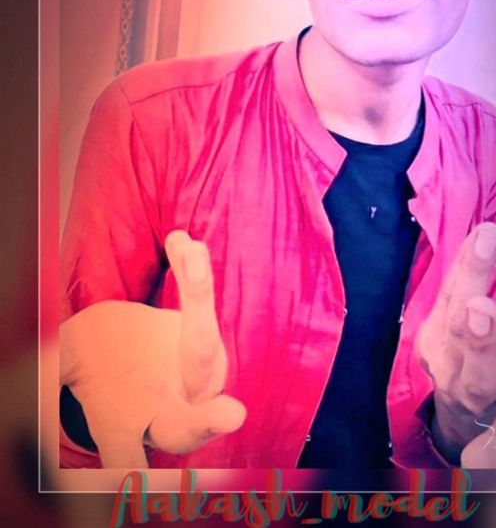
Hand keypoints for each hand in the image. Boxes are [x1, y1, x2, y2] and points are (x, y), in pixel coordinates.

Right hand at [60, 231, 245, 467]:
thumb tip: (28, 378)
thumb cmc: (93, 370)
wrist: (113, 340)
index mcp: (133, 430)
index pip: (130, 461)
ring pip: (200, 340)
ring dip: (196, 296)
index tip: (147, 490)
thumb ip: (54, 374)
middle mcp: (173, 406)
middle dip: (208, 421)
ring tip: (191, 255)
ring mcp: (194, 369)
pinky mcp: (203, 328)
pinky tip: (184, 241)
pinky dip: (191, 270)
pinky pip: (198, 298)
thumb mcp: (71, 371)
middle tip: (231, 414)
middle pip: (190, 419)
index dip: (137, 478)